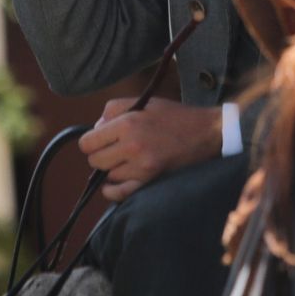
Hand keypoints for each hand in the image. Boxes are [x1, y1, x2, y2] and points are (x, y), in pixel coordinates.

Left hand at [78, 98, 222, 201]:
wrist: (206, 133)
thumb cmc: (175, 116)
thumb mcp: (145, 102)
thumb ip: (114, 109)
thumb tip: (96, 127)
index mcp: (128, 123)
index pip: (88, 142)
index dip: (91, 141)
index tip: (100, 140)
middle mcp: (132, 146)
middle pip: (95, 161)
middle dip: (101, 155)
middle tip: (114, 149)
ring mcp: (141, 166)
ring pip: (108, 176)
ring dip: (113, 169)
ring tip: (127, 160)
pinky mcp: (151, 180)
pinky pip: (119, 193)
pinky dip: (113, 191)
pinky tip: (114, 184)